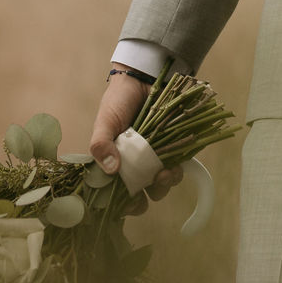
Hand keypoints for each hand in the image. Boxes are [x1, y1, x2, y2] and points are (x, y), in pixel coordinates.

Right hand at [88, 66, 184, 214]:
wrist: (143, 77)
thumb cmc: (118, 101)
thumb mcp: (104, 122)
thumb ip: (101, 144)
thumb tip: (111, 170)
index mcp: (116, 164)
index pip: (119, 193)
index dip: (126, 204)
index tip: (132, 205)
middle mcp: (136, 164)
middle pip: (145, 192)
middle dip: (152, 193)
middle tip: (155, 182)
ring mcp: (156, 155)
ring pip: (164, 181)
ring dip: (167, 182)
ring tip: (167, 172)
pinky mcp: (174, 144)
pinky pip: (180, 162)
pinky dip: (180, 165)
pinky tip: (178, 162)